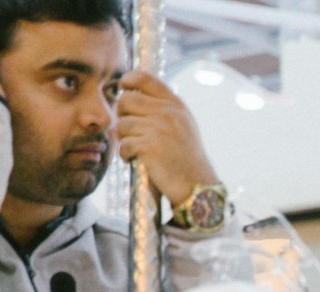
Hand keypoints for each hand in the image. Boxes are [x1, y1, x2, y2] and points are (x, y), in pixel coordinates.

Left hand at [116, 70, 218, 206]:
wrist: (197, 186)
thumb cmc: (186, 159)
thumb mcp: (183, 125)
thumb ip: (164, 108)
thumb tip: (131, 94)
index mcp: (176, 105)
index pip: (144, 78)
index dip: (128, 80)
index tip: (123, 88)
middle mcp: (168, 113)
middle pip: (126, 100)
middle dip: (122, 115)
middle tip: (129, 131)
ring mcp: (159, 128)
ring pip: (122, 124)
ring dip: (124, 139)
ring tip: (136, 149)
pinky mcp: (149, 146)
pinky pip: (124, 144)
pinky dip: (126, 154)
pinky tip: (135, 160)